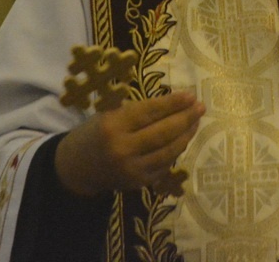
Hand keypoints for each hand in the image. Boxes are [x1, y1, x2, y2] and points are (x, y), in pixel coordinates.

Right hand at [54, 91, 203, 196]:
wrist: (77, 168)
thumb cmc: (96, 132)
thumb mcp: (108, 114)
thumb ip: (137, 110)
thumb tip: (174, 102)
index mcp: (112, 126)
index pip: (149, 112)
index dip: (172, 104)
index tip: (191, 95)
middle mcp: (122, 149)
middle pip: (163, 133)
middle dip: (185, 118)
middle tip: (200, 107)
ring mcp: (131, 169)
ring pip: (168, 151)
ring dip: (186, 135)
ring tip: (196, 121)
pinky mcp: (138, 183)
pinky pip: (164, 165)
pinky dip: (176, 151)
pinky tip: (184, 138)